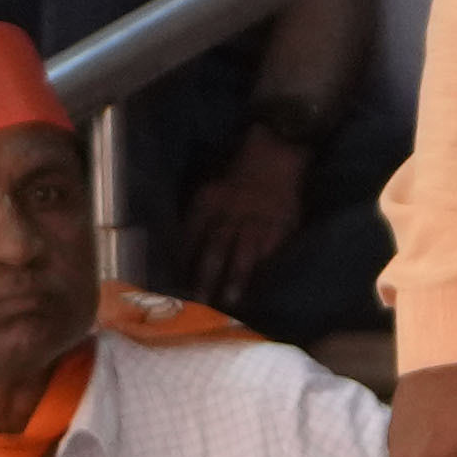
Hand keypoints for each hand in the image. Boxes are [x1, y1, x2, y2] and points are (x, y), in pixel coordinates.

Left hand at [176, 124, 308, 308]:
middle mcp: (229, 214)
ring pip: (243, 253)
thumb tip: (180, 250)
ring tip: (231, 301)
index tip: (175, 285)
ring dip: (236, 278)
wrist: (274, 155)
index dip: (183, 263)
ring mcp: (256, 221)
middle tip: (199, 300)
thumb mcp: (208, 190)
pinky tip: (260, 286)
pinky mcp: (280, 226)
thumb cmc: (237, 175)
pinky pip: (270, 251)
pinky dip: (263, 269)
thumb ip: (197, 218)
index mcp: (208, 203)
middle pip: (214, 249)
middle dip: (205, 276)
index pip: (189, 237)